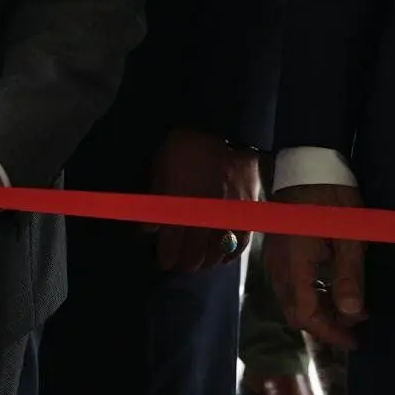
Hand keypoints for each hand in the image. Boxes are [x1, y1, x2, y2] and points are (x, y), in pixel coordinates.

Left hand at [148, 126, 258, 274]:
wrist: (222, 130)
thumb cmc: (184, 149)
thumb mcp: (160, 172)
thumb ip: (156, 204)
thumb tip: (148, 229)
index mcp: (178, 213)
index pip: (171, 249)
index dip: (165, 259)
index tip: (162, 261)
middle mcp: (203, 222)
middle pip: (194, 257)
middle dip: (184, 264)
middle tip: (179, 263)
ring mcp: (227, 219)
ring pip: (216, 255)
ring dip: (205, 262)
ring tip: (199, 262)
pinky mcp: (246, 214)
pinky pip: (240, 244)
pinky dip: (229, 255)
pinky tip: (222, 257)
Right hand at [263, 181, 367, 347]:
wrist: (308, 165)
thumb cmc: (332, 197)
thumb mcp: (350, 236)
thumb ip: (349, 276)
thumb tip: (350, 314)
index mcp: (294, 266)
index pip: (306, 314)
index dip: (330, 332)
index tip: (354, 340)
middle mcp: (279, 268)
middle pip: (296, 311)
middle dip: (325, 324)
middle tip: (356, 326)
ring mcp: (276, 259)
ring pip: (292, 299)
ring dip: (319, 309)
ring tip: (350, 307)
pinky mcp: (280, 251)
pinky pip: (291, 284)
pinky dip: (312, 294)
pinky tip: (333, 287)